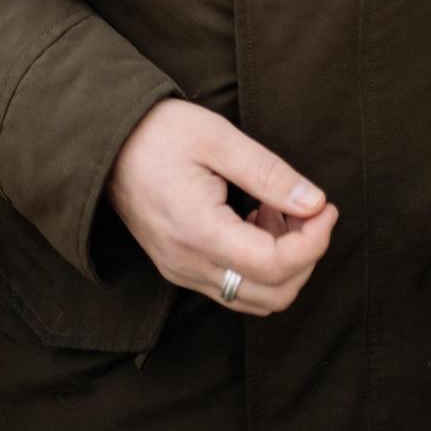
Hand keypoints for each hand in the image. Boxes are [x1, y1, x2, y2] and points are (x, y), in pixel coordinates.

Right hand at [104, 98, 337, 315]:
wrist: (104, 143)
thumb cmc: (158, 133)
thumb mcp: (217, 138)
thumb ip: (269, 173)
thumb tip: (315, 202)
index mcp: (200, 233)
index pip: (277, 266)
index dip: (314, 241)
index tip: (326, 207)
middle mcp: (190, 265)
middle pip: (274, 294)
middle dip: (305, 254)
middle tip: (306, 207)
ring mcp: (183, 272)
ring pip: (256, 297)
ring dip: (283, 262)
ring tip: (277, 209)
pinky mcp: (180, 268)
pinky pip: (234, 287)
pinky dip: (259, 263)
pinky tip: (255, 219)